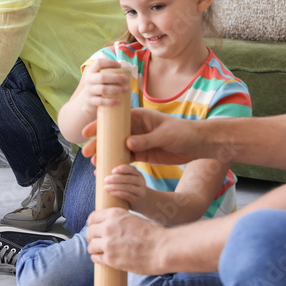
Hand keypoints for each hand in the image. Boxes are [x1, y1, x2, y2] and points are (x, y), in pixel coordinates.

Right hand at [78, 58, 129, 107]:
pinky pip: (101, 101)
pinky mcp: (91, 101)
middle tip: (126, 79)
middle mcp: (89, 80)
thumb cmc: (98, 85)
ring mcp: (89, 91)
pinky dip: (111, 101)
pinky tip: (119, 100)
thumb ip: (108, 73)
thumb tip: (127, 69)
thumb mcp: (99, 77)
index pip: (98, 63)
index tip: (119, 66)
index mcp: (91, 71)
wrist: (86, 100)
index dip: (110, 62)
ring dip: (116, 89)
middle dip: (116, 78)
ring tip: (126, 89)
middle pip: (102, 77)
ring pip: (103, 89)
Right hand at [81, 108, 204, 164]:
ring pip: (117, 148)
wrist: (199, 144)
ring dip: (106, 155)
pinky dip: (118, 163)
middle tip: (86, 152)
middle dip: (99, 143)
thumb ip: (145, 140)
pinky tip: (109, 169)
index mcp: (139, 117)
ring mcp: (139, 142)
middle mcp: (136, 128)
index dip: (100, 126)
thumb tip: (127, 144)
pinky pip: (127, 159)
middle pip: (112, 135)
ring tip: (94, 163)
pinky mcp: (144, 154)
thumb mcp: (164, 135)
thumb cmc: (184, 133)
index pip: (115, 120)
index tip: (87, 133)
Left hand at [86, 208, 167, 274]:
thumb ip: (119, 222)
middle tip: (97, 242)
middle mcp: (108, 227)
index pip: (92, 218)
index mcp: (114, 214)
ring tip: (100, 251)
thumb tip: (109, 227)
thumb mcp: (133, 219)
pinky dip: (98, 259)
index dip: (93, 224)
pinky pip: (96, 258)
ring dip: (95, 249)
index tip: (96, 229)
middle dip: (93, 237)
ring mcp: (108, 244)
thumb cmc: (154, 234)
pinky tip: (102, 258)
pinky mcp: (111, 259)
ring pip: (91, 246)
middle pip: (89, 232)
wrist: (164, 249)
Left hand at [103, 164, 146, 208]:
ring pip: (128, 187)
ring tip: (106, 187)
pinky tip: (112, 193)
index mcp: (137, 174)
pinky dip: (119, 194)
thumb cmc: (130, 188)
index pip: (131, 169)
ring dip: (115, 187)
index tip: (112, 171)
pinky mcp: (137, 200)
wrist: (144, 202)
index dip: (122, 169)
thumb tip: (96, 172)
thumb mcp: (126, 180)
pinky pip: (128, 196)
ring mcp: (140, 191)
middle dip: (116, 179)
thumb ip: (114, 175)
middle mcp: (140, 181)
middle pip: (128, 178)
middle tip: (105, 180)